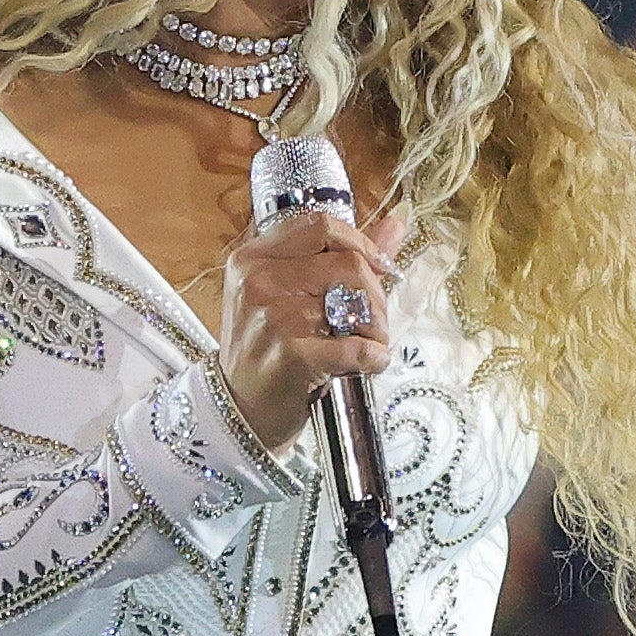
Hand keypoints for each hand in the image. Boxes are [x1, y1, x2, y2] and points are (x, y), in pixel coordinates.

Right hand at [219, 193, 411, 453]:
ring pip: (356, 304)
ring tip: (368, 344)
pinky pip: (357, 346)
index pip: (321, 226)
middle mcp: (258, 281)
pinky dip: (374, 357)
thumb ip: (341, 255)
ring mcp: (272, 317)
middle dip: (376, 294)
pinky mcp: (292, 354)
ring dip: (376, 329)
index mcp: (253, 258)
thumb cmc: (267, 352)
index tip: (379, 267)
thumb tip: (396, 223)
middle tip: (374, 320)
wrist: (238, 412)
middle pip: (347, 264)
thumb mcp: (288, 295)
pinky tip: (368, 363)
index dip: (360, 244)